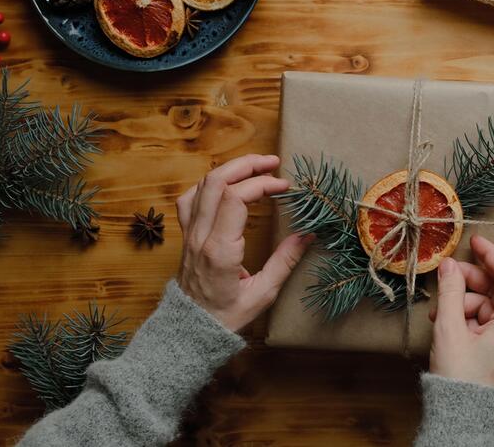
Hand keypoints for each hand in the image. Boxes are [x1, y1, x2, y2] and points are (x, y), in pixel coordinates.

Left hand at [176, 154, 312, 331]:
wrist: (189, 330)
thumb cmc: (226, 316)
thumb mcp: (263, 294)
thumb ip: (285, 262)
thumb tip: (307, 235)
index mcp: (220, 250)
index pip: (236, 199)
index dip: (262, 184)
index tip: (284, 187)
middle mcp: (200, 236)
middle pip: (217, 182)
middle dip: (247, 165)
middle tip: (273, 163)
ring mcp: (189, 234)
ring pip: (202, 184)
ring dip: (229, 170)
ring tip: (255, 167)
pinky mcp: (186, 235)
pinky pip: (190, 198)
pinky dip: (209, 183)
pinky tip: (226, 184)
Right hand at [428, 235, 493, 387]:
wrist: (464, 418)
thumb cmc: (460, 376)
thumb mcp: (450, 327)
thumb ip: (450, 290)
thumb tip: (449, 265)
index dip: (489, 253)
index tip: (474, 241)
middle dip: (469, 283)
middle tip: (445, 278)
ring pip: (491, 306)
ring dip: (465, 305)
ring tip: (440, 315)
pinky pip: (491, 323)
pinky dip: (470, 319)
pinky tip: (450, 325)